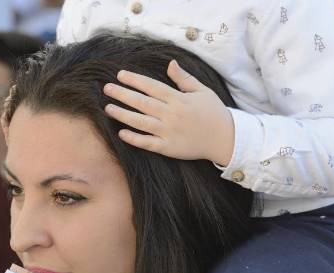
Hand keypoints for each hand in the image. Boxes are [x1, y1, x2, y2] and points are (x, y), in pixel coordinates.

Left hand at [103, 60, 234, 165]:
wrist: (226, 139)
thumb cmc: (214, 112)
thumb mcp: (202, 91)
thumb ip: (184, 78)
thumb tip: (170, 63)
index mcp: (178, 99)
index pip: (151, 86)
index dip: (135, 80)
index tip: (120, 75)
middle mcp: (171, 114)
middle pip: (142, 102)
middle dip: (122, 94)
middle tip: (106, 88)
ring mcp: (169, 132)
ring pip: (140, 122)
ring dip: (123, 114)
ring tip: (108, 108)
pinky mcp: (168, 148)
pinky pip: (148, 143)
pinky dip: (134, 138)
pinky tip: (121, 132)